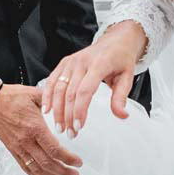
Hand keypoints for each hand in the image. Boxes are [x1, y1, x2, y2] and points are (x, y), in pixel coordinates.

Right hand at [0, 84, 82, 174]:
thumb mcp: (35, 95)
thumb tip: (69, 103)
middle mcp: (26, 141)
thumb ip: (53, 101)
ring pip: (37, 169)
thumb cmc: (12, 97)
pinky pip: (25, 168)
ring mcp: (19, 147)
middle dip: (64, 172)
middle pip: (48, 163)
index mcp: (35, 127)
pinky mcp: (13, 151)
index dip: (68, 159)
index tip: (78, 162)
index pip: (54, 149)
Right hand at [41, 20, 146, 134]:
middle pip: (70, 92)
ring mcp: (71, 61)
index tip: (79, 127)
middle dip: (68, 116)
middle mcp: (82, 62)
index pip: (85, 91)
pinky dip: (47, 95)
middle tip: (70, 133)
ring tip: (59, 127)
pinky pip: (52, 80)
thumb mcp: (127, 77)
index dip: (80, 110)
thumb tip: (122, 116)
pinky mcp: (64, 62)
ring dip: (57, 110)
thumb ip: (121, 97)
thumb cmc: (121, 59)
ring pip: (58, 88)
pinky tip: (46, 110)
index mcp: (99, 64)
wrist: (115, 41)